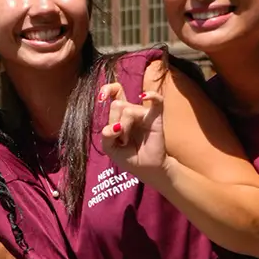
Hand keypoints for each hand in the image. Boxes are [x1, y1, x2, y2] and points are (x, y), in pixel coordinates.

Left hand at [99, 58, 168, 179]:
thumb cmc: (128, 156)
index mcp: (119, 114)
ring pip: (128, 109)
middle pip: (117, 104)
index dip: (108, 89)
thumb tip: (115, 126)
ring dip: (125, 128)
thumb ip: (106, 135)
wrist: (144, 168)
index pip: (115, 92)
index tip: (101, 97)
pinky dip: (152, 96)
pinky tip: (144, 96)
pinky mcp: (156, 117)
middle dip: (114, 122)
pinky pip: (157, 101)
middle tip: (119, 138)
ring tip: (127, 141)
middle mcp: (131, 110)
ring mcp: (144, 113)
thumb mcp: (109, 148)